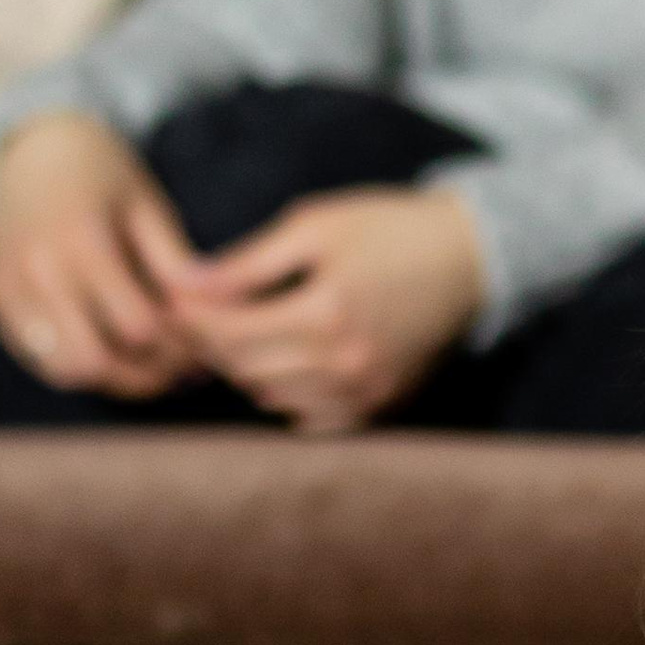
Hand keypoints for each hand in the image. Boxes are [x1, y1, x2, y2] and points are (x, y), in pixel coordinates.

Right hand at [0, 112, 200, 396]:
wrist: (33, 150)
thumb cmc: (104, 174)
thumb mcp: (148, 206)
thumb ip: (177, 264)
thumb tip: (218, 314)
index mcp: (82, 241)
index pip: (137, 326)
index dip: (178, 343)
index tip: (205, 341)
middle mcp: (37, 270)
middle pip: (97, 362)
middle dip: (147, 374)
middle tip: (183, 367)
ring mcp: (10, 290)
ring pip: (66, 371)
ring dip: (113, 378)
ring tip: (152, 363)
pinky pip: (41, 359)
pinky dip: (82, 366)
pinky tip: (115, 350)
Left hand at [169, 183, 486, 431]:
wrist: (470, 259)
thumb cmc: (390, 229)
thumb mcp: (316, 225)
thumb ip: (248, 262)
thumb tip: (185, 285)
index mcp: (326, 312)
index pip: (230, 331)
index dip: (191, 317)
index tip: (174, 298)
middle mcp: (345, 363)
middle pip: (245, 368)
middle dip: (211, 343)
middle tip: (194, 316)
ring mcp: (365, 391)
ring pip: (271, 396)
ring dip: (244, 369)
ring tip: (235, 335)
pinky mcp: (380, 405)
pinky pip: (311, 418)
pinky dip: (285, 394)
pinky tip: (282, 363)